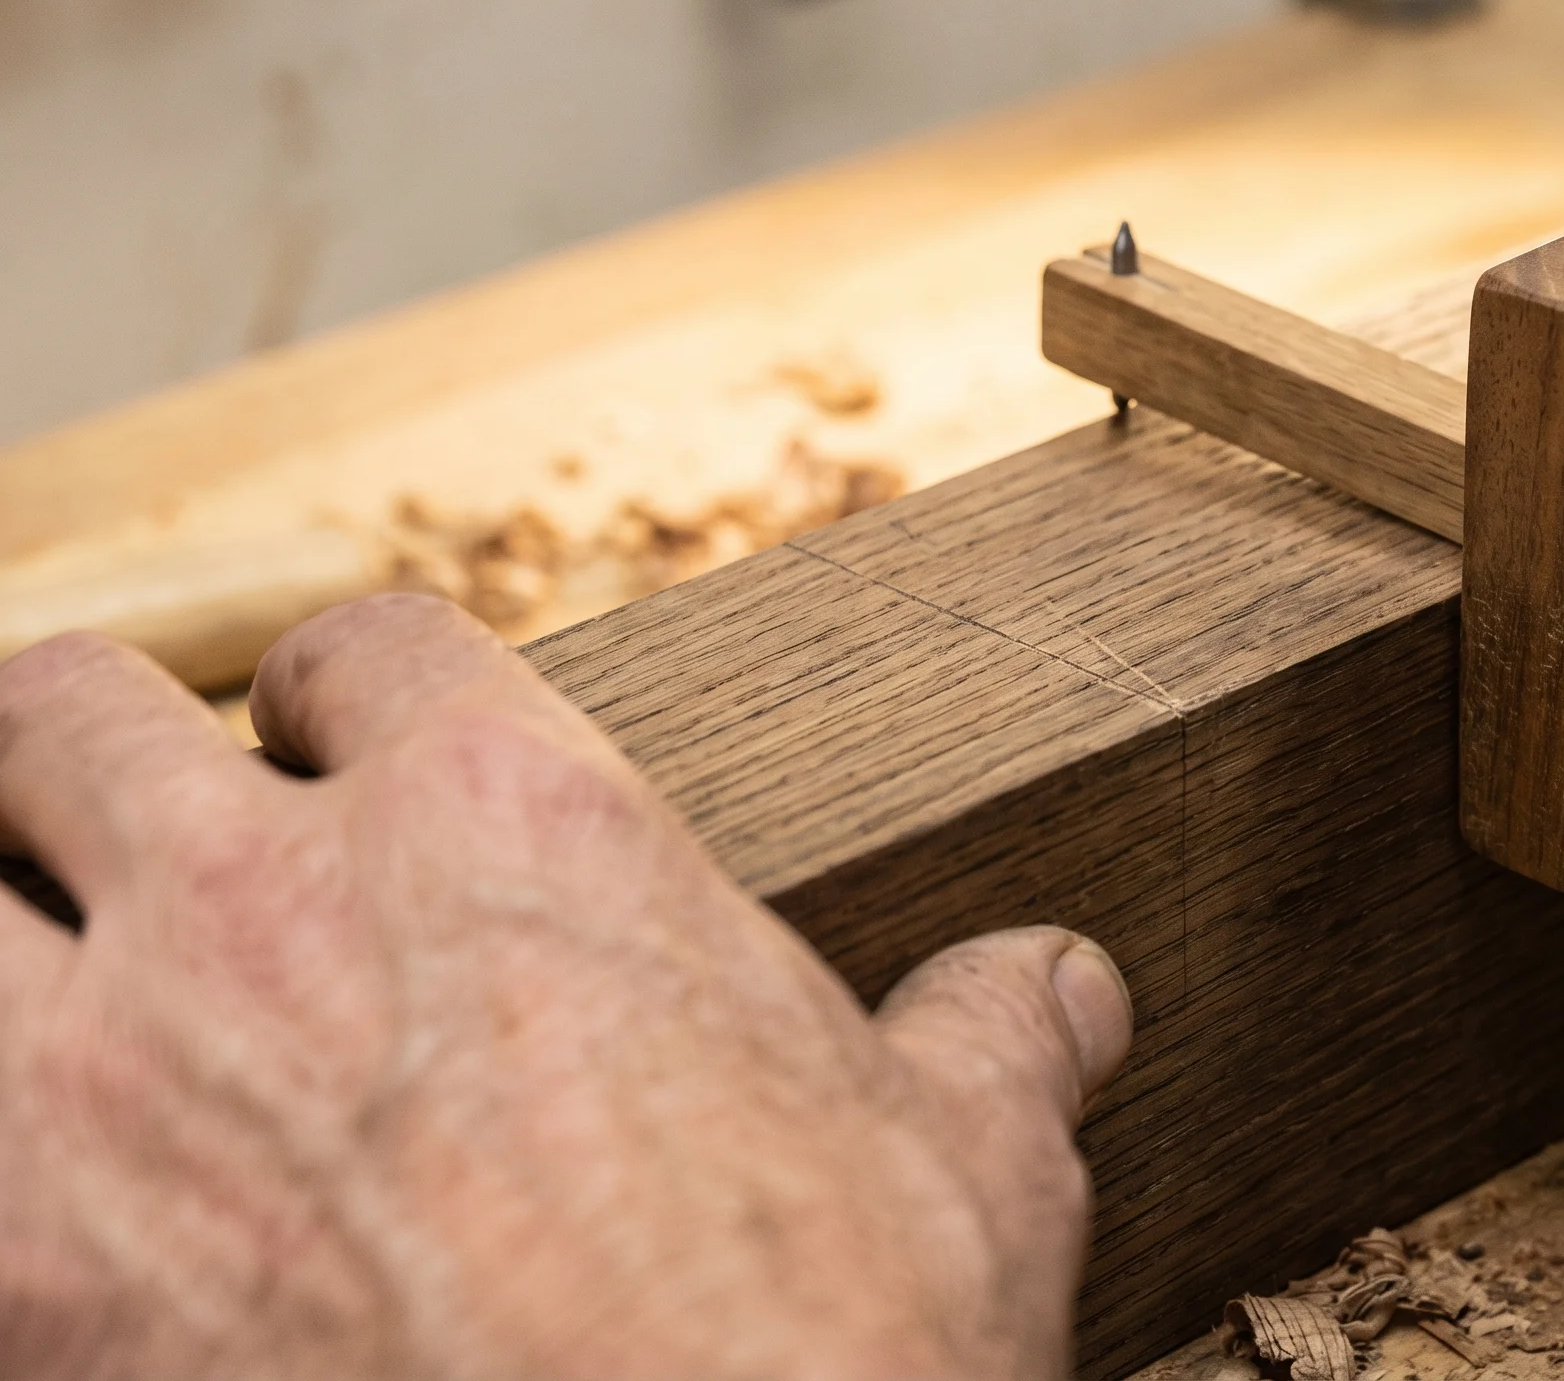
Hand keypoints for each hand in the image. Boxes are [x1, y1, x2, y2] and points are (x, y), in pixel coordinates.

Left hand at [0, 594, 1128, 1377]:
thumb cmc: (847, 1360)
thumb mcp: (976, 1170)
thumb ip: (991, 1040)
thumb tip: (1061, 988)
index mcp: (518, 827)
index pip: (363, 650)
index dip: (344, 706)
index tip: (340, 775)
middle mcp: (281, 903)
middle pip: (65, 717)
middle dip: (82, 777)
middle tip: (123, 868)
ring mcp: (107, 1080)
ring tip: (33, 1008)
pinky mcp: (6, 1275)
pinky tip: (31, 1231)